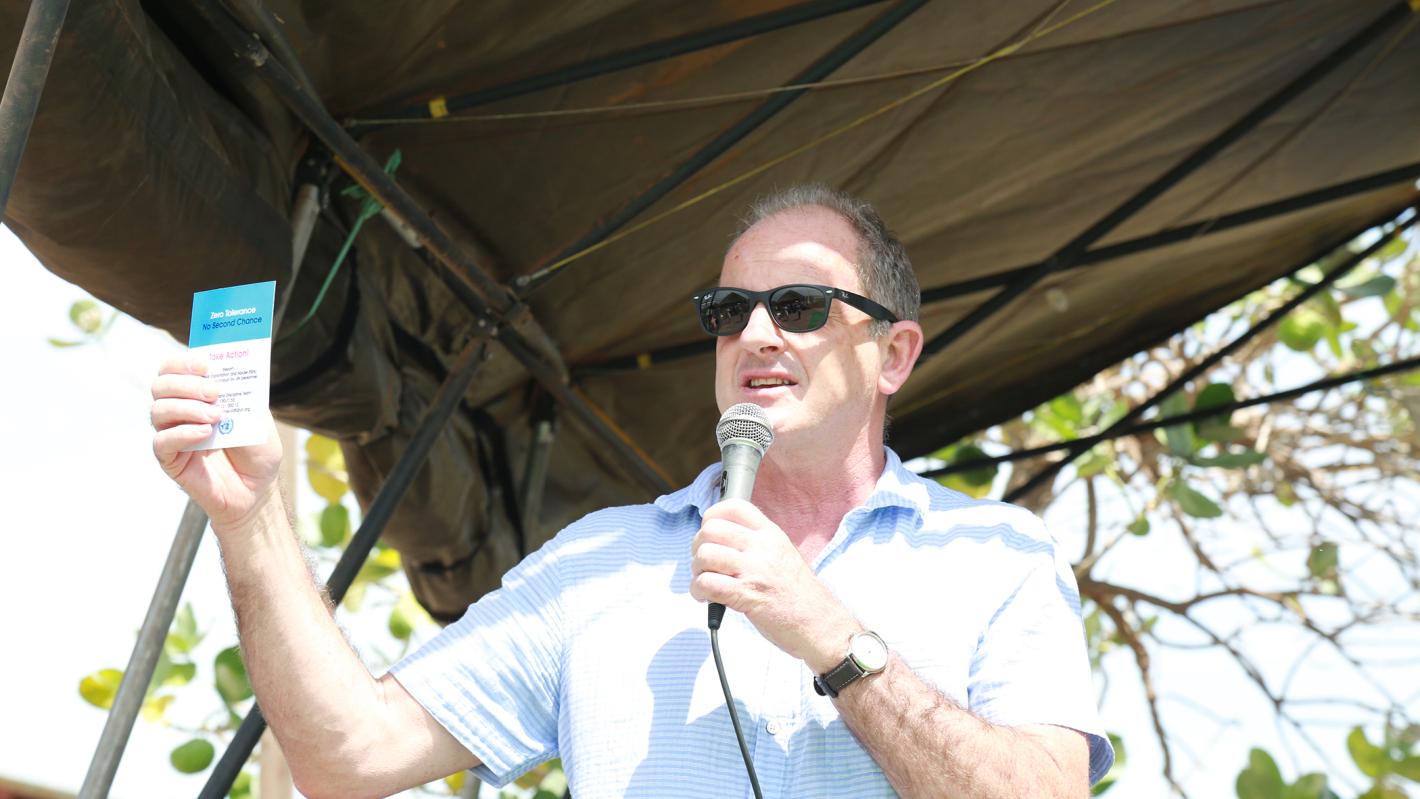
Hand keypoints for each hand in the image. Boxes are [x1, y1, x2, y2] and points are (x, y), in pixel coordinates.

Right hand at [150, 355, 282, 530]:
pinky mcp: (171, 459)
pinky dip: (182, 433)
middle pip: (161, 385)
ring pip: (158, 410)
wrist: (258, 488)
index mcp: (197, 395)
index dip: (184, 362)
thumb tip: (233, 373)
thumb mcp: (259, 416)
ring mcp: (173, 434)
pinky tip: (204, 433)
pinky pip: (162, 441)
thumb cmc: (257, 450)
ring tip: (216, 416)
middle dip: (186, 383)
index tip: (206, 365)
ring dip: (187, 408)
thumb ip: (245, 395)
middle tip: (214, 392)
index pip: (174, 369)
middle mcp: (179, 411)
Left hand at [690, 499, 859, 669]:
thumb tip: (721, 537)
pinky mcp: (746, 595)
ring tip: (705, 581)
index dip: (712, 516)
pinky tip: (707, 597)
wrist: (820, 624)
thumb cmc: (799, 594)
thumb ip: (756, 543)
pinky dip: (698, 591)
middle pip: (711, 529)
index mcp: (771, 534)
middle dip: (698, 547)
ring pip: (705, 555)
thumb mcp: (783, 554)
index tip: (709, 533)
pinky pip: (707, 583)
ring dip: (697, 570)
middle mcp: (762, 547)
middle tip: (704, 563)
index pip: (734, 507)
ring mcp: (755, 570)